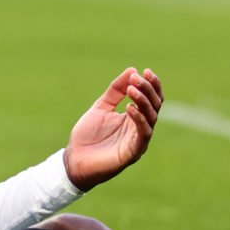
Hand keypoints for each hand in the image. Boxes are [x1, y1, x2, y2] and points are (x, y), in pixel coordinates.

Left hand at [63, 68, 163, 190]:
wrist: (74, 159)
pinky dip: (139, 119)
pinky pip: (143, 134)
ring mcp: (138, 141)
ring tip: (131, 89)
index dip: (152, 85)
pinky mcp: (133, 152)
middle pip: (155, 106)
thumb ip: (116, 90)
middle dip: (148, 90)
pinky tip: (129, 107)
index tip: (145, 71)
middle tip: (137, 78)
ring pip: (151, 118)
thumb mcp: (102, 107)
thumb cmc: (87, 135)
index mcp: (134, 118)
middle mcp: (140, 128)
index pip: (151, 99)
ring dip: (143, 101)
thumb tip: (132, 70)